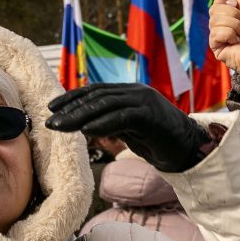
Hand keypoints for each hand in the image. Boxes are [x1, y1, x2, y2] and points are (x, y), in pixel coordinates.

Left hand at [46, 85, 210, 173]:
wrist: (190, 150)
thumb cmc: (158, 141)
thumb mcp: (129, 130)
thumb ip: (111, 122)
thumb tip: (86, 125)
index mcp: (129, 92)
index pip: (95, 91)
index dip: (72, 98)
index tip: (52, 107)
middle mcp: (136, 92)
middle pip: (97, 97)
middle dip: (71, 109)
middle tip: (50, 121)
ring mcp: (145, 102)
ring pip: (106, 105)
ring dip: (80, 117)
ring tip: (61, 127)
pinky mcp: (151, 116)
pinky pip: (122, 118)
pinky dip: (102, 124)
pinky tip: (86, 131)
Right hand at [208, 0, 239, 70]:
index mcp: (235, 15)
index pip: (219, 1)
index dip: (226, 0)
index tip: (236, 5)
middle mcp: (226, 24)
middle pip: (214, 8)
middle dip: (231, 13)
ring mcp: (220, 35)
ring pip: (214, 19)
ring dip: (233, 25)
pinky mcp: (216, 46)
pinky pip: (215, 32)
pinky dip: (228, 34)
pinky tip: (236, 42)